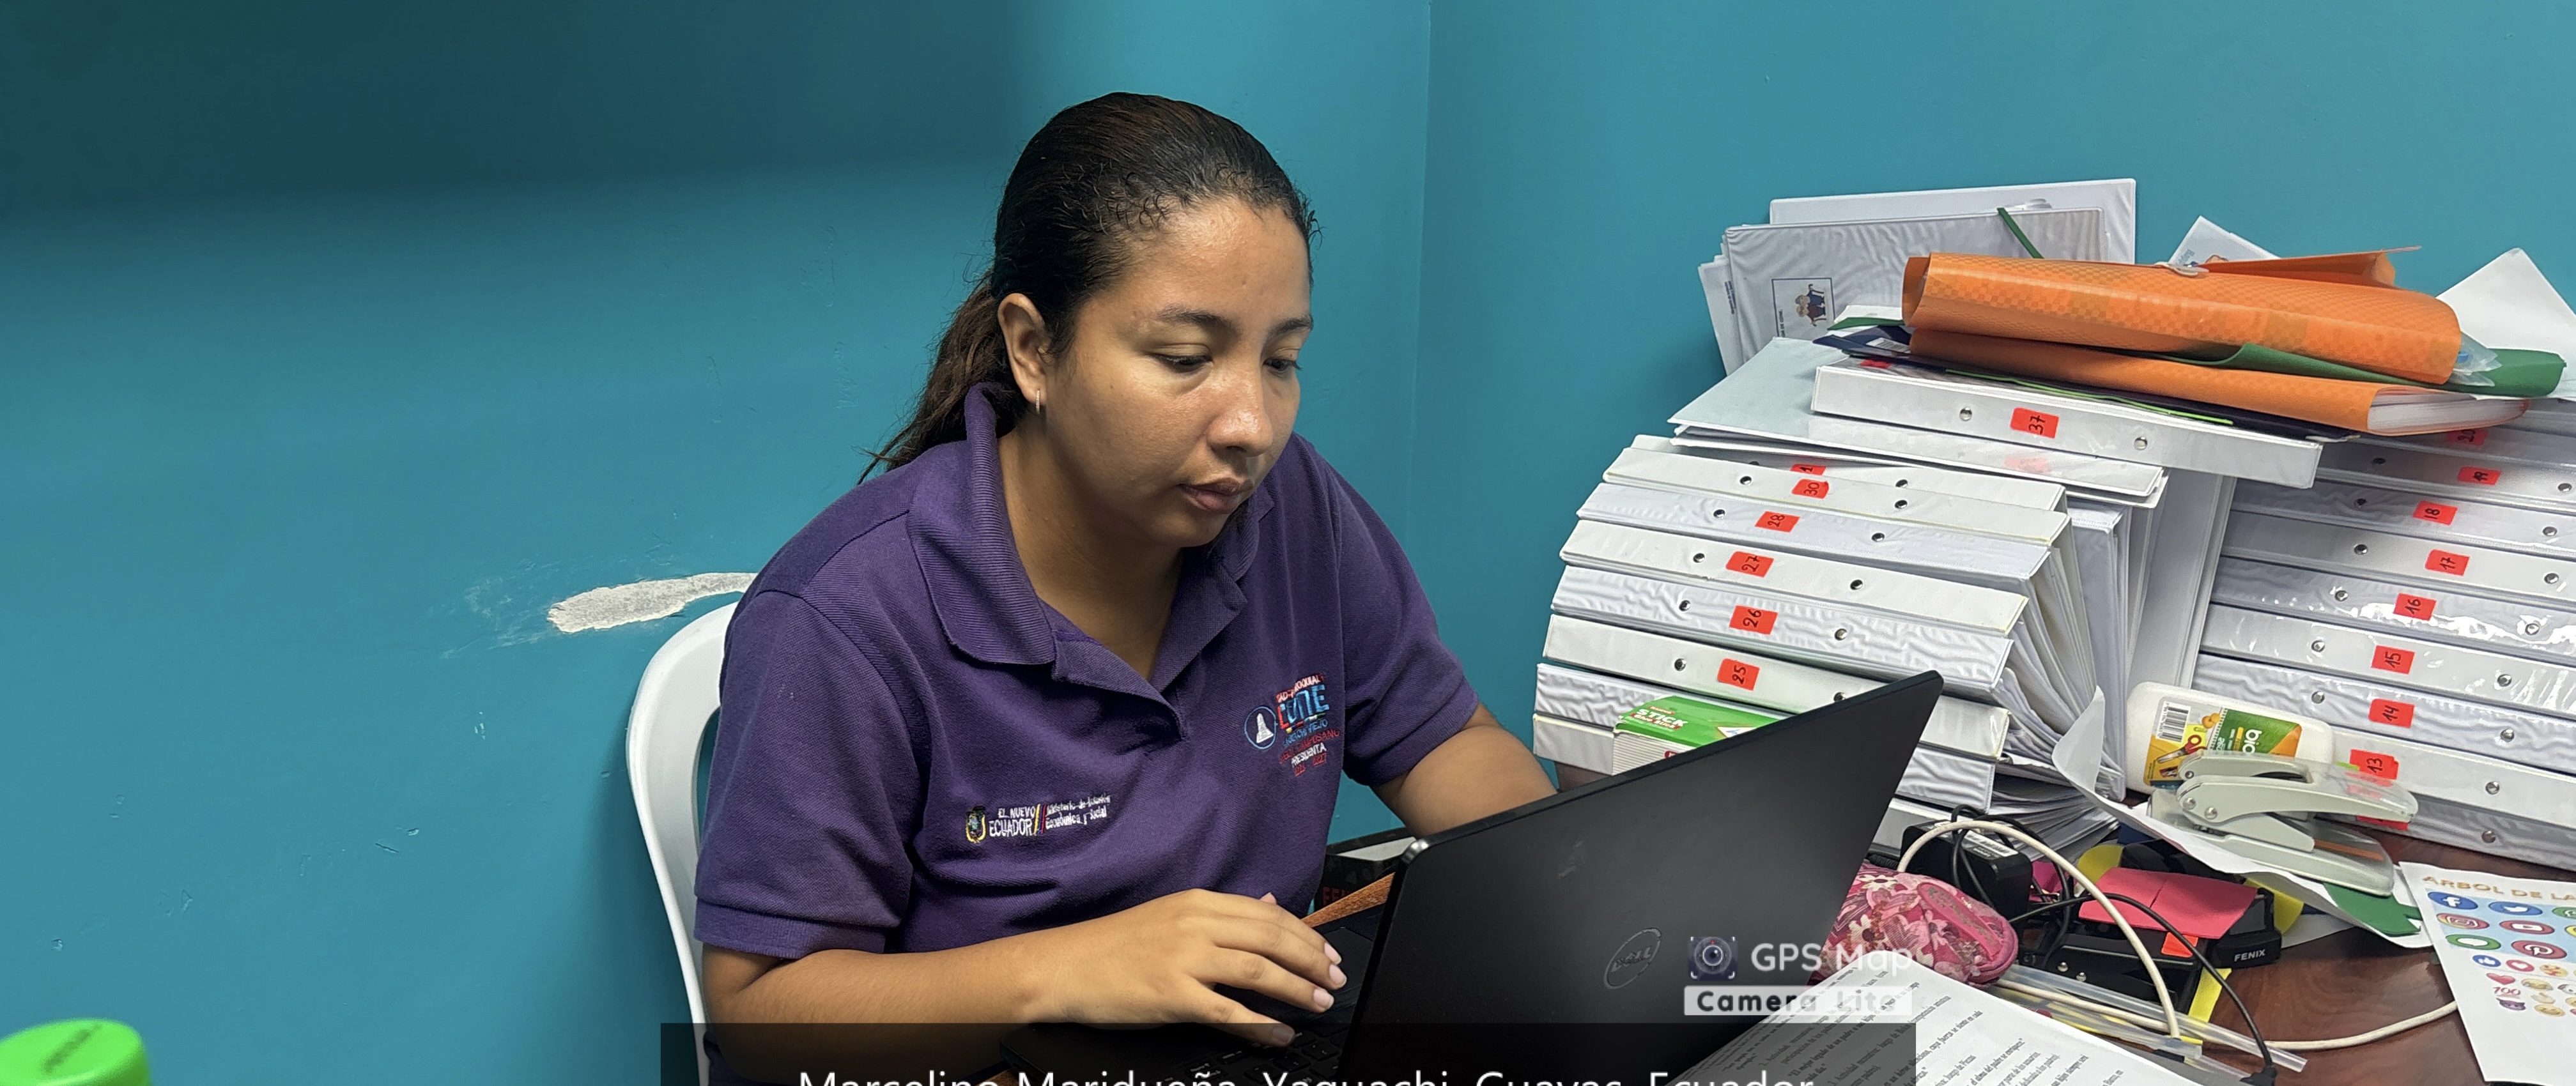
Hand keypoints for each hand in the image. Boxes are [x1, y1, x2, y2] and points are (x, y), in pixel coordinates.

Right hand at [1022, 889, 1345, 1045]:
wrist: (1063, 967)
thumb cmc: (1115, 946)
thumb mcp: (1172, 916)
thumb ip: (1222, 914)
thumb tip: (1271, 905)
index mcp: (1197, 902)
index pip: (1268, 914)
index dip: (1306, 935)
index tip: (1329, 953)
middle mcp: (1195, 925)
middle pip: (1271, 939)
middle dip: (1312, 961)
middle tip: (1336, 979)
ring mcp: (1183, 960)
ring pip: (1258, 971)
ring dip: (1297, 989)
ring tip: (1320, 1002)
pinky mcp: (1171, 995)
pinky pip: (1228, 1011)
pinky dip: (1261, 1024)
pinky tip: (1280, 1033)